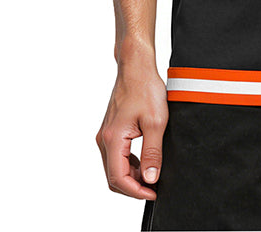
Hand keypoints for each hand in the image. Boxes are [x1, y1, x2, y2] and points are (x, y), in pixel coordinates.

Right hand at [95, 60, 168, 198]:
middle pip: (113, 176)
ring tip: (152, 175)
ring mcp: (106, 135)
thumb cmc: (145, 88)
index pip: (118, 178)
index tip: (153, 193)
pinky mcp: (111, 130)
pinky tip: (144, 162)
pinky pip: (116, 156)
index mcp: (113, 139)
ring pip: (114, 167)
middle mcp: (104, 139)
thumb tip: (150, 179)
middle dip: (133, 187)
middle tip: (153, 188)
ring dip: (131, 176)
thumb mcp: (156, 122)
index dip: (136, 191)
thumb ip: (153, 153)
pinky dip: (129, 164)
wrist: (136, 67)